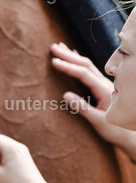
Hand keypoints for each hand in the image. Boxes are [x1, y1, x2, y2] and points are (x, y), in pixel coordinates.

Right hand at [51, 42, 135, 158]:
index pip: (83, 74)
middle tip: (53, 47)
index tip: (54, 61)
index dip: (69, 67)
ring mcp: (104, 84)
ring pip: (87, 65)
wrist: (129, 134)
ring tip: (60, 47)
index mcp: (103, 90)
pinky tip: (75, 56)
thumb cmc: (114, 130)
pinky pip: (89, 70)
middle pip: (85, 65)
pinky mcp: (102, 87)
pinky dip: (79, 62)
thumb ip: (83, 108)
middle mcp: (105, 84)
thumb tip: (65, 95)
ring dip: (73, 56)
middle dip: (69, 56)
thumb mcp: (98, 121)